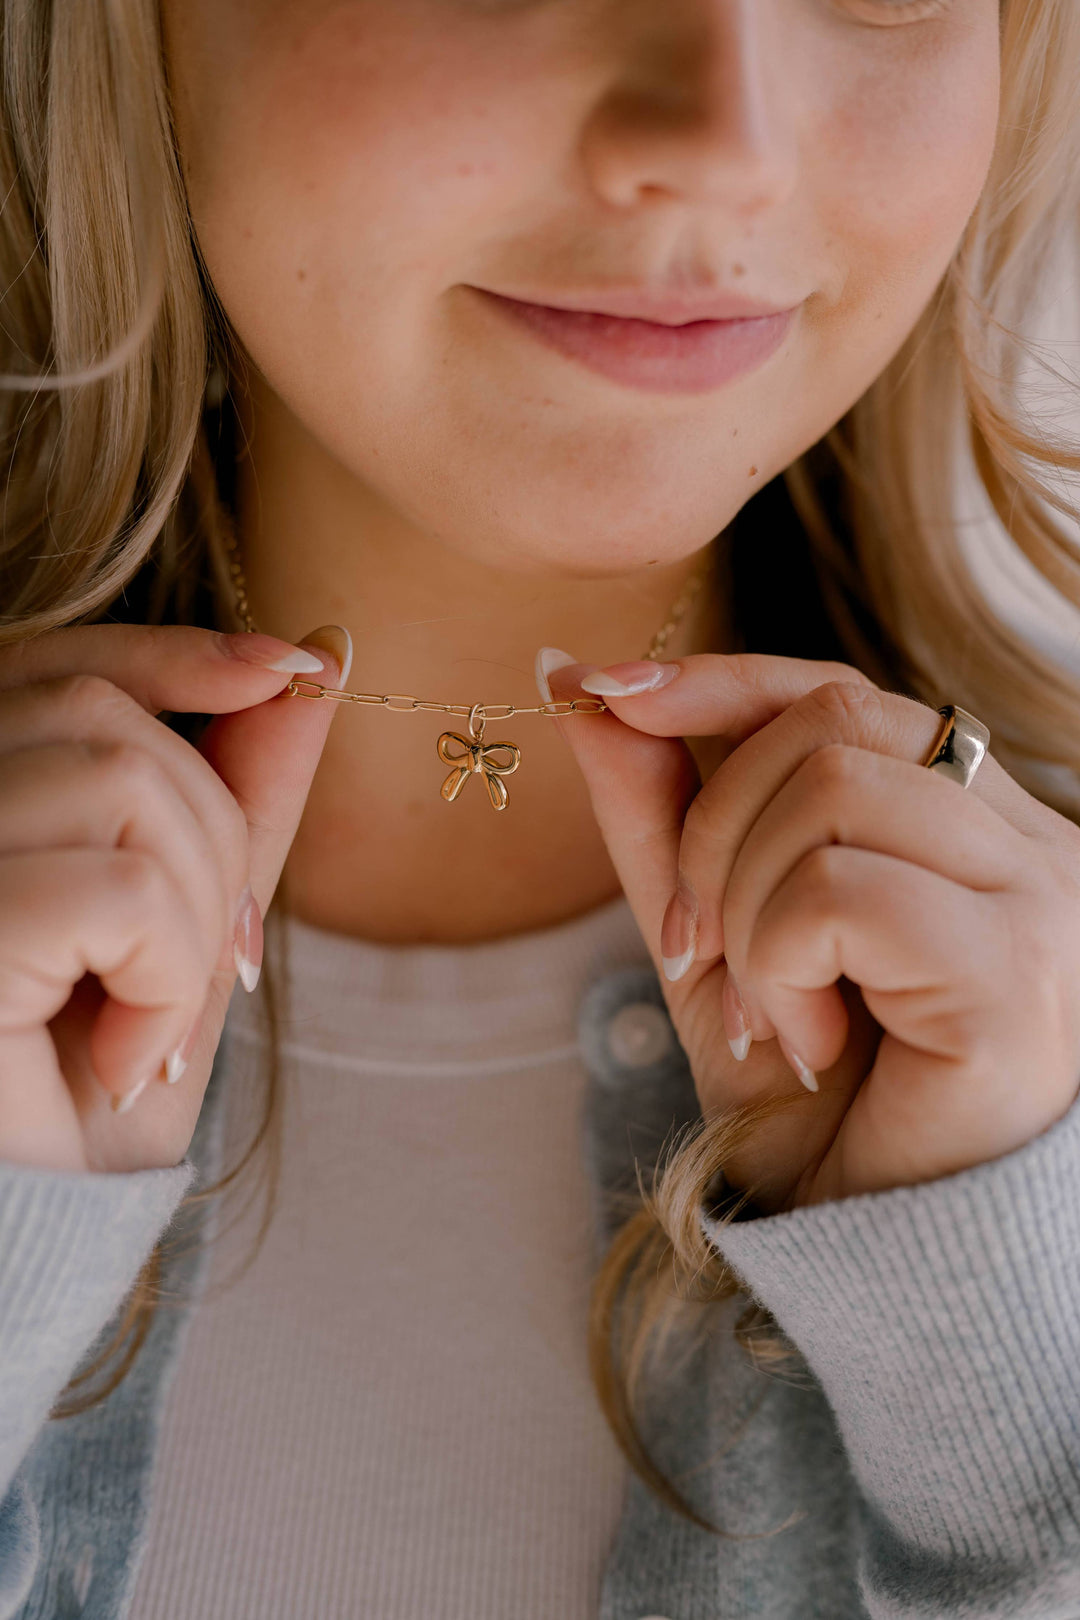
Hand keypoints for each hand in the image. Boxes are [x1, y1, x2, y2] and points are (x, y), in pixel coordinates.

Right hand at [0, 623, 346, 1174]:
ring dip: (191, 914)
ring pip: (120, 782)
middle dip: (213, 837)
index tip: (294, 667)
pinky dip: (163, 976)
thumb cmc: (79, 1098)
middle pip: (105, 720)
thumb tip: (318, 663)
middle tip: (213, 968)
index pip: (59, 668)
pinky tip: (121, 1057)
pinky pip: (118, 892)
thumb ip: (235, 798)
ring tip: (151, 1020)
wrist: (18, 1243)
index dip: (172, 651)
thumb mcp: (186, 929)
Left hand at [546, 652, 1079, 1212]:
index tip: (604, 694)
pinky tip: (810, 1042)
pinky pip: (839, 892)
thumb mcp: (709, 934)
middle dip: (713, 828)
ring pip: (830, 793)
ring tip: (771, 1013)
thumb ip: (658, 812)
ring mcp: (1039, 898)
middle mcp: (1029, 842)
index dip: (721, 680)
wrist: (874, 1256)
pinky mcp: (1015, 970)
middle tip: (700, 950)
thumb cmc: (812, 1098)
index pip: (843, 693)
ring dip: (747, 912)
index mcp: (970, 824)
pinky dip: (779, 966)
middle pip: (831, 723)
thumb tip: (574, 684)